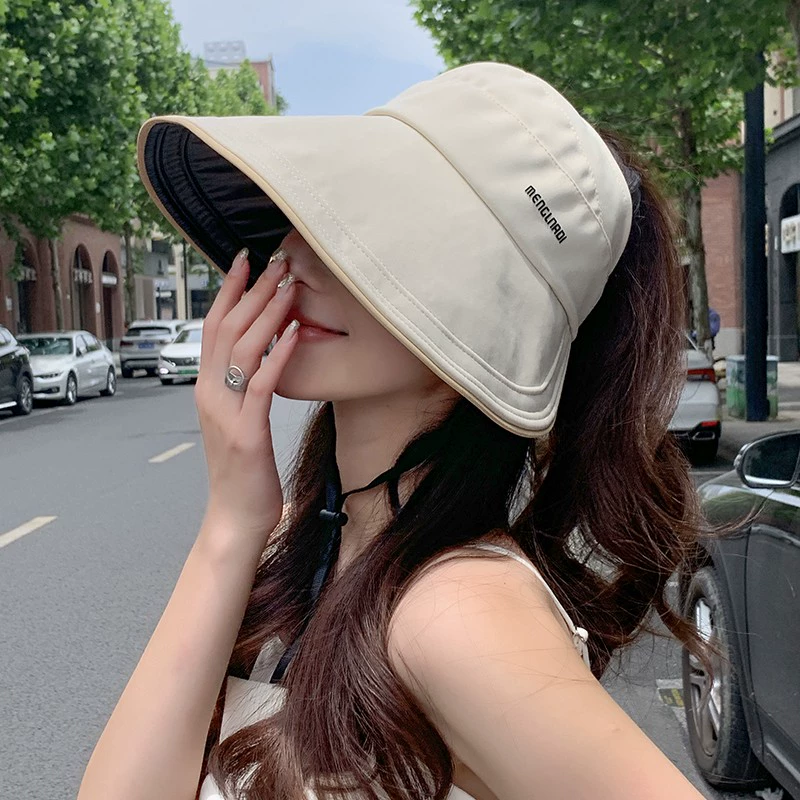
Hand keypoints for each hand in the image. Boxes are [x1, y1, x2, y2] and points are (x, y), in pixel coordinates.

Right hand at [194, 247, 298, 544]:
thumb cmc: (243, 468)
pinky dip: (279, 354)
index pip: (213, 326)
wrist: (235, 517)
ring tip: (289, 284)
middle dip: (252, 290)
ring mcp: (225, 412)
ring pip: (242, 348)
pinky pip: (262, 383)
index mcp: (206, 387)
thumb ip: (241, 386)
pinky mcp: (246, 432)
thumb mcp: (237, 418)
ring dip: (267, 312)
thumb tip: (258, 354)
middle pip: (226, 328)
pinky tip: (296, 331)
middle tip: (276, 259)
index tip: (246, 259)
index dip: (228, 290)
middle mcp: (209, 393)